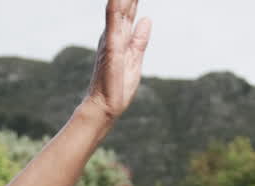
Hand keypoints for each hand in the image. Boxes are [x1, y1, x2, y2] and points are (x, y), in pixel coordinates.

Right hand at [86, 0, 151, 119]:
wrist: (106, 107)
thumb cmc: (118, 87)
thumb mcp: (136, 58)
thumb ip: (141, 38)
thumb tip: (147, 18)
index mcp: (121, 35)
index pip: (130, 7)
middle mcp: (114, 33)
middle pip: (125, 2)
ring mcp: (112, 38)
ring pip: (118, 6)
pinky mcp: (112, 47)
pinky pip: (114, 21)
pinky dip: (116, 5)